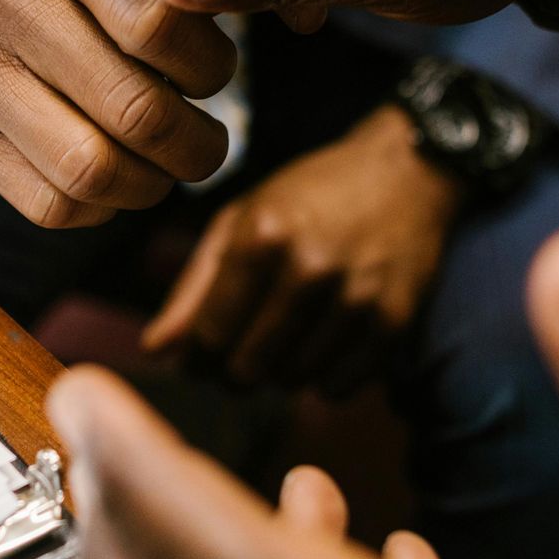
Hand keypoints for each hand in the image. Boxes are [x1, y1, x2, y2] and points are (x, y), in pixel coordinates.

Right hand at [0, 0, 234, 227]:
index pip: (155, 24)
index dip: (207, 65)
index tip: (213, 69)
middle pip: (133, 109)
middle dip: (194, 141)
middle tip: (208, 138)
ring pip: (89, 169)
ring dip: (152, 182)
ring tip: (167, 161)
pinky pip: (51, 206)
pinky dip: (102, 205)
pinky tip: (117, 173)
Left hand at [141, 105, 460, 394]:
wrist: (404, 171)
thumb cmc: (309, 195)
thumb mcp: (241, 221)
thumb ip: (194, 288)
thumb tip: (154, 351)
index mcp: (261, 237)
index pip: (210, 337)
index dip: (197, 360)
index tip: (199, 361)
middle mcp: (308, 269)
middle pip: (248, 368)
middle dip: (235, 372)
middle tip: (241, 354)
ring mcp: (356, 297)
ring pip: (294, 382)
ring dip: (281, 373)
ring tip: (286, 339)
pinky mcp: (394, 321)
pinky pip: (339, 386)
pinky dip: (324, 379)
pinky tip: (323, 343)